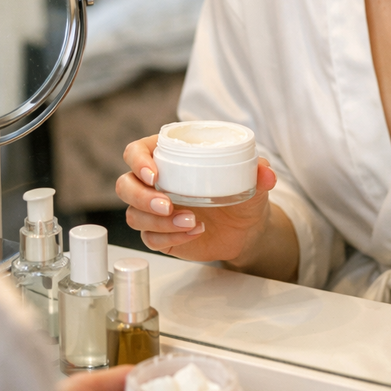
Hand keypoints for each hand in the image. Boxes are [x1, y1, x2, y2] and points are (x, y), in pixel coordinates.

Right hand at [116, 134, 277, 264]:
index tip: (154, 174)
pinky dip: (170, 238)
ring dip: (158, 221)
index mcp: (168, 157)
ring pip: (133, 215)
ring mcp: (154, 210)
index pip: (136, 152)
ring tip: (192, 221)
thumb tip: (266, 172)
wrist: (246, 229)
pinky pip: (150, 239)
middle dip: (141, 196)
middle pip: (125, 186)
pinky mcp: (159, 235)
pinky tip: (194, 233)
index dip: (138, 161)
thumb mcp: (252, 180)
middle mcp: (155, 182)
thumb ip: (259, 171)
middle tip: (168, 205)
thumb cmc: (241, 193)